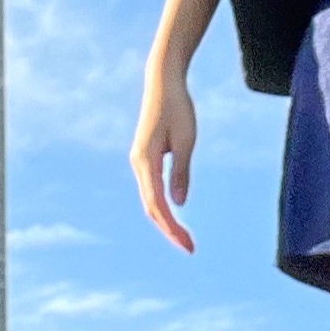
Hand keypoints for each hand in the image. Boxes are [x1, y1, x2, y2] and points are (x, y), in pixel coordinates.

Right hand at [130, 65, 198, 252]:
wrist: (162, 82)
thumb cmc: (178, 107)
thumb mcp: (187, 139)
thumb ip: (181, 171)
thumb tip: (178, 204)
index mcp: (146, 161)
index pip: (158, 205)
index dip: (172, 227)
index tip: (188, 245)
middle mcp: (138, 164)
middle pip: (151, 207)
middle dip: (170, 230)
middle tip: (190, 248)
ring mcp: (140, 161)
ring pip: (150, 200)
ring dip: (166, 221)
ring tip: (184, 238)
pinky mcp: (146, 158)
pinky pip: (152, 189)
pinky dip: (162, 207)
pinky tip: (174, 216)